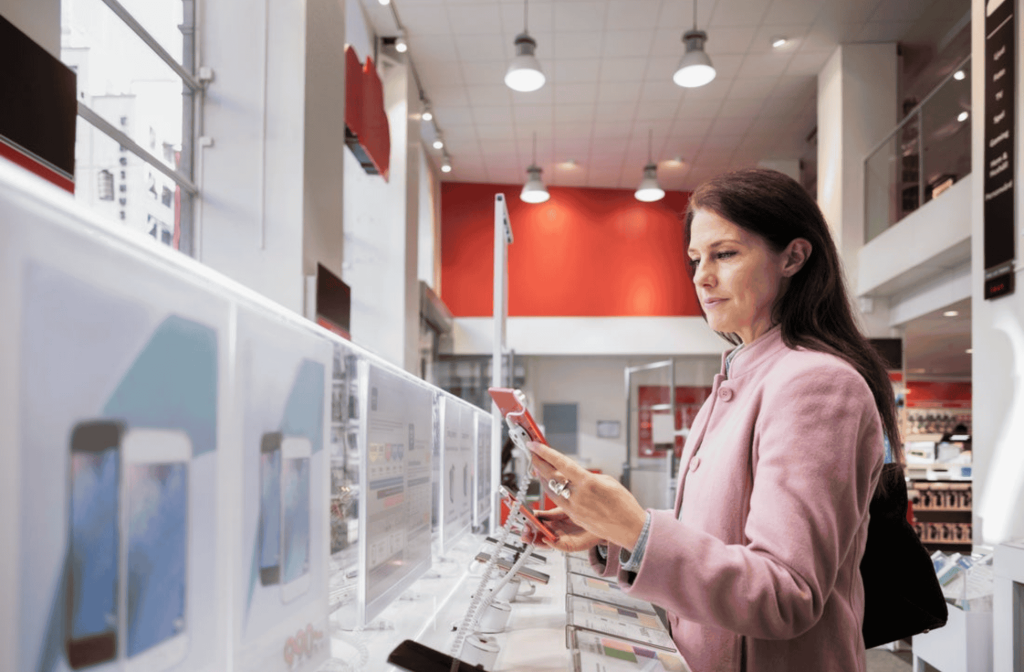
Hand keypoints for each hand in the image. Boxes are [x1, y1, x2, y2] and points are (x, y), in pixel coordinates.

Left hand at [527, 441, 647, 549]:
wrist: (630, 528)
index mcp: (588, 483)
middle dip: (539, 463)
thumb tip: (573, 474)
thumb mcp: (608, 481)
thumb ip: (587, 477)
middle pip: (551, 476)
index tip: (535, 445)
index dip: (545, 453)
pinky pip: (557, 502)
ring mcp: (575, 508)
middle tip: (533, 453)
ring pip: (550, 490)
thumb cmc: (624, 504)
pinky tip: (549, 485)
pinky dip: (551, 491)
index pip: (561, 463)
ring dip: (542, 477)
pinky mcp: (574, 517)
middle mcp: (578, 496)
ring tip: (538, 467)